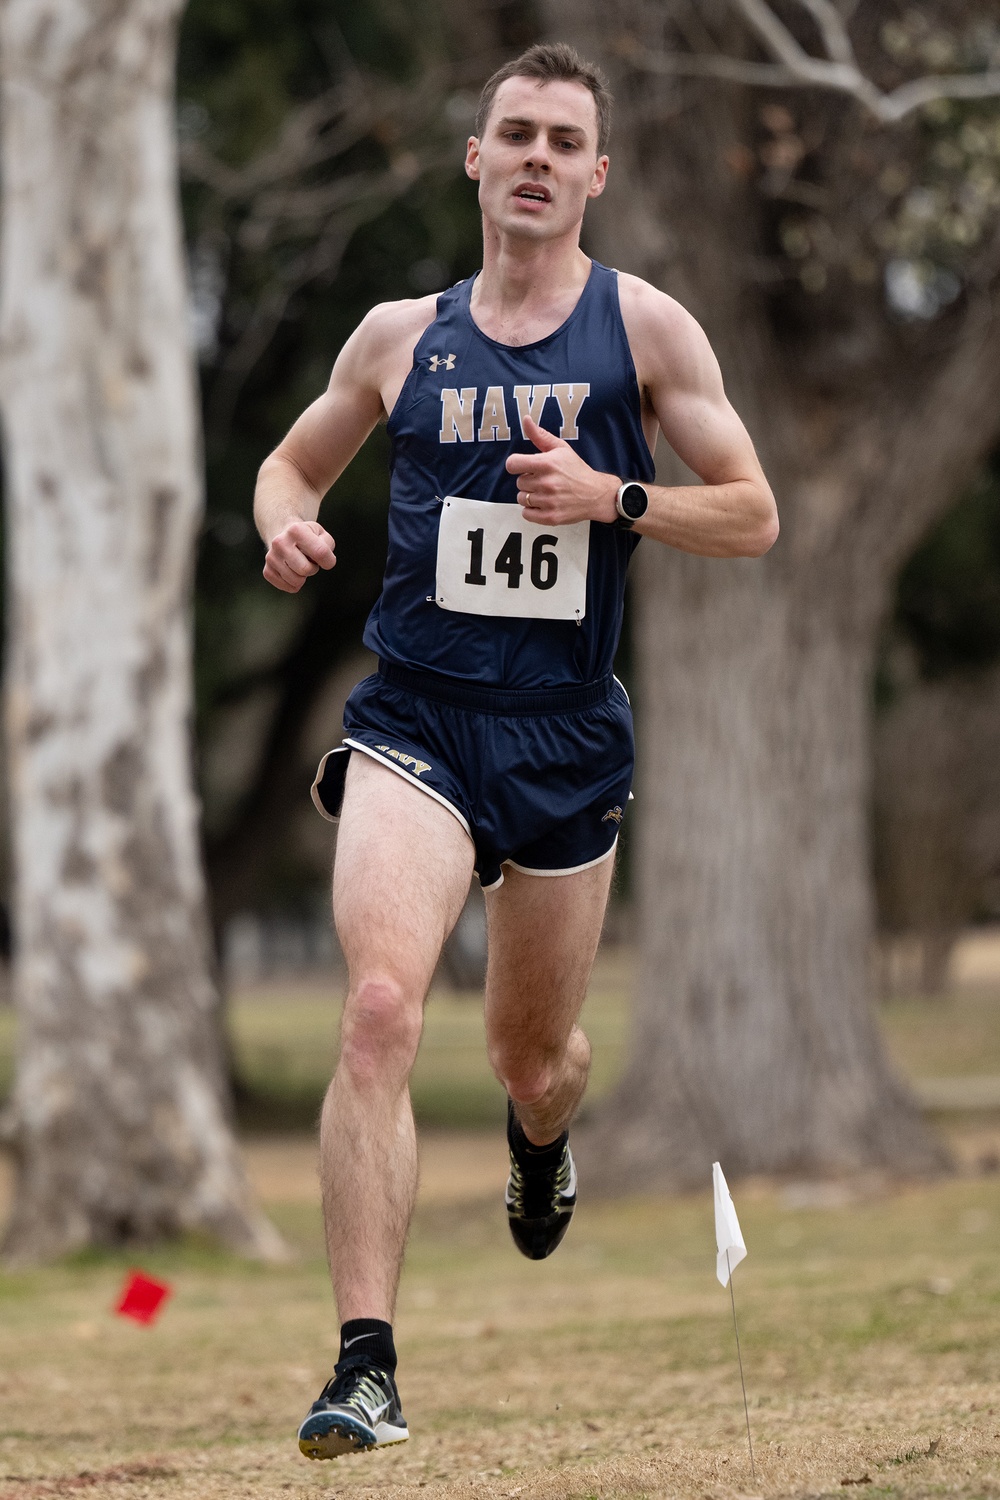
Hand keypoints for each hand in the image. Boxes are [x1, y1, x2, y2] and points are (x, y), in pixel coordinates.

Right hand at [263, 519, 335, 592]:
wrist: (284, 537)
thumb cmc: (307, 538)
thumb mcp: (321, 534)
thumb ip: (327, 545)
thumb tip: (323, 561)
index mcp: (296, 530)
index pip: (320, 553)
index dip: (329, 560)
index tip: (327, 559)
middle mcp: (279, 542)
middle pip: (306, 569)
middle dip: (313, 568)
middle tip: (309, 561)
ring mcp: (271, 557)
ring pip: (297, 581)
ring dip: (304, 577)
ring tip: (301, 564)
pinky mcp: (267, 571)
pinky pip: (289, 587)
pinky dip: (296, 584)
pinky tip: (293, 572)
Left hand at [505, 415, 619, 524]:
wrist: (596, 494)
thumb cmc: (576, 470)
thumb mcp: (560, 448)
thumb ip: (540, 435)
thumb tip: (526, 420)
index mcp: (547, 464)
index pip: (513, 464)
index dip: (515, 465)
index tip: (523, 467)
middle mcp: (547, 483)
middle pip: (519, 482)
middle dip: (528, 480)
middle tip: (543, 480)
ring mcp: (549, 501)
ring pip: (522, 498)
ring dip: (530, 495)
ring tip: (545, 492)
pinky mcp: (550, 517)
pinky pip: (526, 514)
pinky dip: (532, 510)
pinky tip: (544, 503)